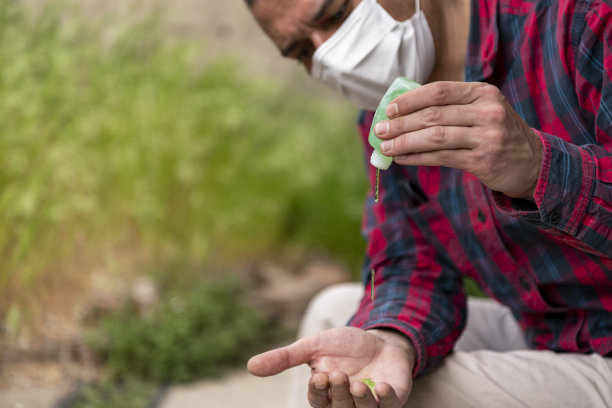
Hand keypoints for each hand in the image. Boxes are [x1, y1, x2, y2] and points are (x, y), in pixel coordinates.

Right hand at [247, 327, 415, 407]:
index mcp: (326, 394)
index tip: (319, 375)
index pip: (318, 401)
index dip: (319, 392)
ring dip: (360, 400)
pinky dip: (385, 399)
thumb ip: (285, 358)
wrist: (379, 338)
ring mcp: (371, 404)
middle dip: (338, 394)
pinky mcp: (393, 398)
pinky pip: (390, 406)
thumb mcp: (312, 346)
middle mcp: (347, 404)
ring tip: (356, 382)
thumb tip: (250, 366)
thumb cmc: (344, 345)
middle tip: (339, 374)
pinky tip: (381, 386)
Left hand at [374, 81, 542, 199]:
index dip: (410, 99)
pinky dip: (417, 158)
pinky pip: (441, 157)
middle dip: (401, 123)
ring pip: (435, 137)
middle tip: (379, 130)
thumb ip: (452, 106)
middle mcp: (487, 112)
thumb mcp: (482, 110)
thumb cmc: (496, 132)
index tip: (389, 109)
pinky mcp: (483, 160)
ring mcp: (487, 136)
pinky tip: (402, 158)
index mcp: (483, 93)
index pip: (440, 90)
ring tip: (386, 147)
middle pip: (434, 115)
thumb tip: (403, 111)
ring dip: (405, 142)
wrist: (532, 162)